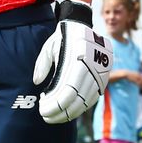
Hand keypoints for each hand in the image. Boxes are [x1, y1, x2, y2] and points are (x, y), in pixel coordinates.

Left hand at [32, 1, 109, 123]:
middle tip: (46, 117)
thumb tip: (38, 82)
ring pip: (86, 101)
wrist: (83, 25)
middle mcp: (92, 67)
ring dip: (70, 112)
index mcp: (78, 59)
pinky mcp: (104, 76)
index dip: (55, 105)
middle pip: (77, 100)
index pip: (67, 91)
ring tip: (56, 116)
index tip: (43, 111)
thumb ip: (42, 64)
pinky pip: (93, 97)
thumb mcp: (49, 46)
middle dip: (61, 113)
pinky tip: (69, 110)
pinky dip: (81, 106)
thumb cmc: (63, 37)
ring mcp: (100, 72)